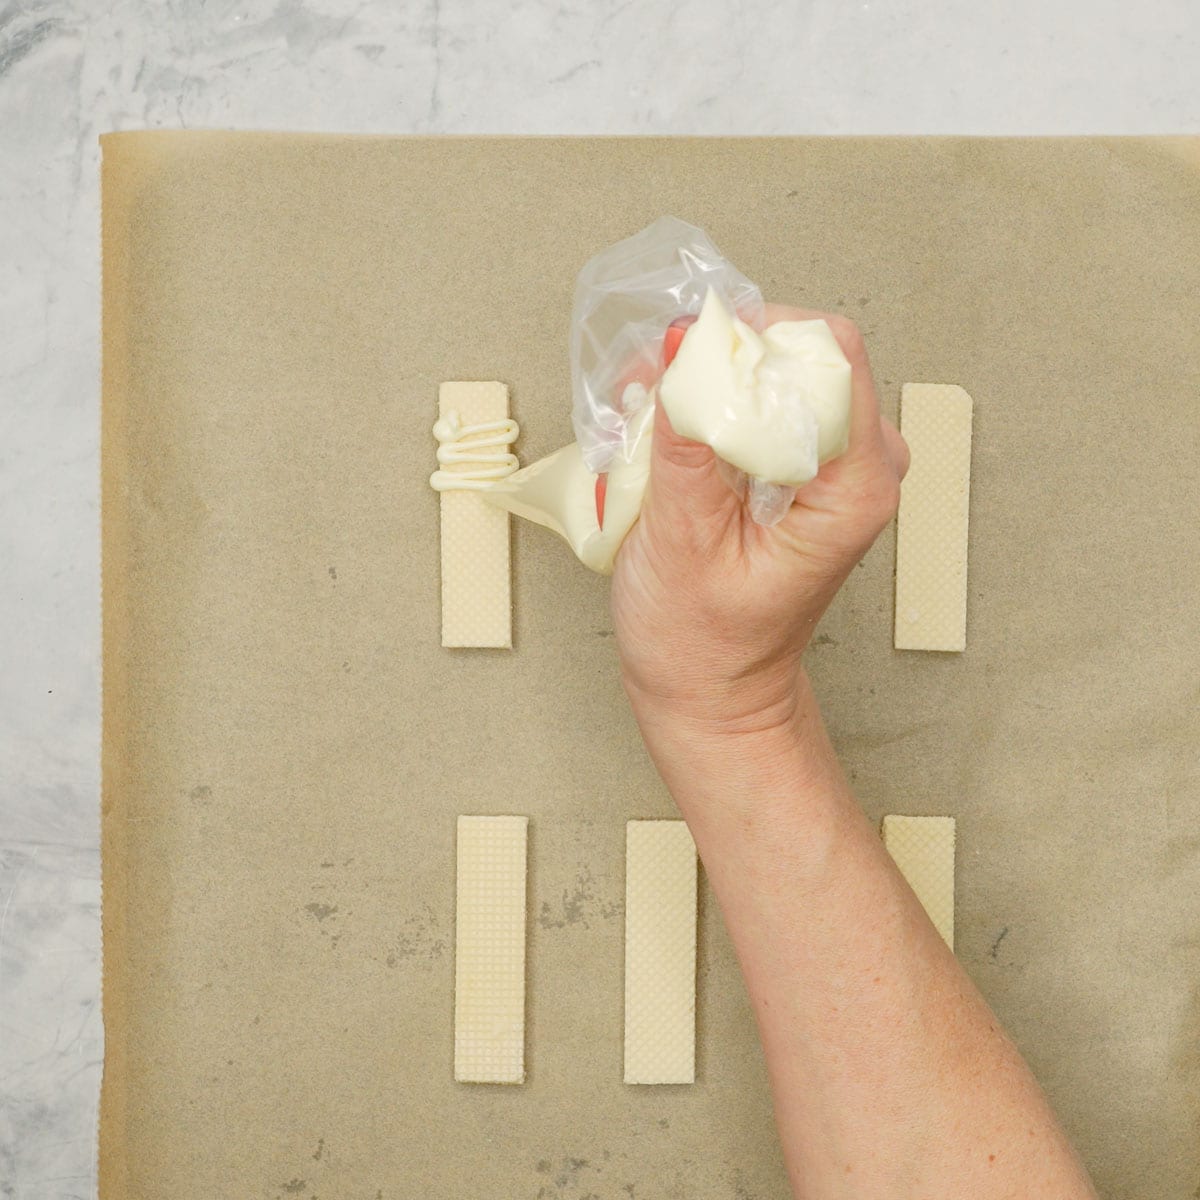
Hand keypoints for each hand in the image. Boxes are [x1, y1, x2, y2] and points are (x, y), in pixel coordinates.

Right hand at [612, 306, 908, 737]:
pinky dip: (707, 407)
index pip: (828, 356)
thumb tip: (687, 347)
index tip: (689, 366)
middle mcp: (858, 467)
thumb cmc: (703, 644)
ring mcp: (831, 465)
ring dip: (704, 384)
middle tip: (654, 394)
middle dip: (720, 360)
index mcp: (856, 488)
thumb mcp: (681, 540)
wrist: (710, 693)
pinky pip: (759, 402)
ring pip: (772, 371)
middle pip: (800, 354)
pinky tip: (664, 441)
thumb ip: (687, 441)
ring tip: (650, 428)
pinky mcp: (799, 468)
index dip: (753, 343)